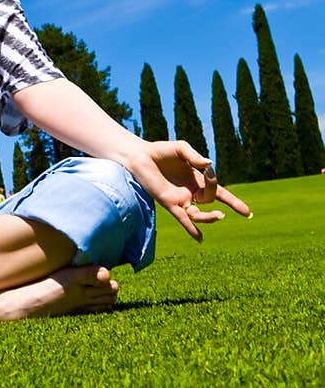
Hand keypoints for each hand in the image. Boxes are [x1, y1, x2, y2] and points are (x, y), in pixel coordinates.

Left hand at [128, 139, 251, 241]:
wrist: (139, 156)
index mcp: (196, 179)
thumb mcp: (181, 149)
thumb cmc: (160, 151)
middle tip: (208, 174)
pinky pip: (182, 218)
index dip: (233, 202)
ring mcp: (180, 199)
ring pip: (198, 214)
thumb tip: (209, 165)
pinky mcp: (169, 202)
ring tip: (219, 215)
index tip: (247, 212)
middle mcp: (190, 192)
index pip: (219, 192)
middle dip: (213, 187)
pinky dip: (191, 228)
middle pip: (209, 198)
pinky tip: (200, 238)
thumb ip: (195, 156)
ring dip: (209, 217)